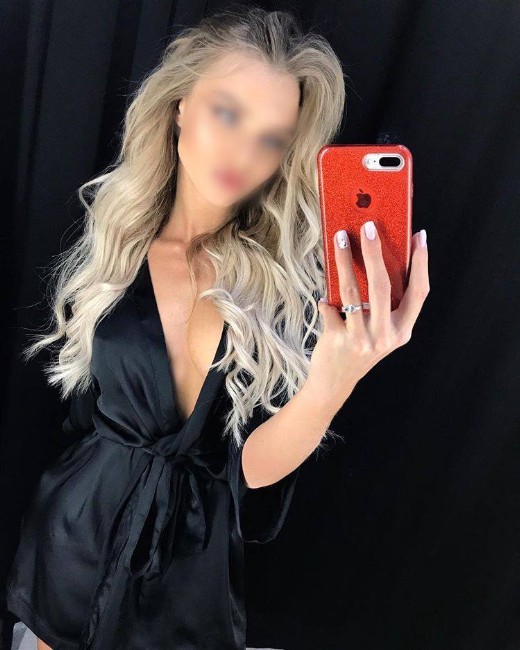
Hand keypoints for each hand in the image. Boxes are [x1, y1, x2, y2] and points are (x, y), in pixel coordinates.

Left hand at [306, 221, 429, 408]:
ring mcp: (361, 339)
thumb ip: (386, 307)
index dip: (421, 264)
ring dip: (344, 260)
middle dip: (375, 252)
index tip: (419, 238)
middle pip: (383, 285)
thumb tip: (381, 261)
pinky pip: (329, 308)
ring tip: (340, 238)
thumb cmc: (359, 350)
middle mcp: (385, 335)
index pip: (419, 292)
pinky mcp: (338, 340)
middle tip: (369, 227)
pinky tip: (324, 299)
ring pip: (352, 290)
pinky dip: (325, 301)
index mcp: (402, 331)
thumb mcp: (382, 333)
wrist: (334, 383)